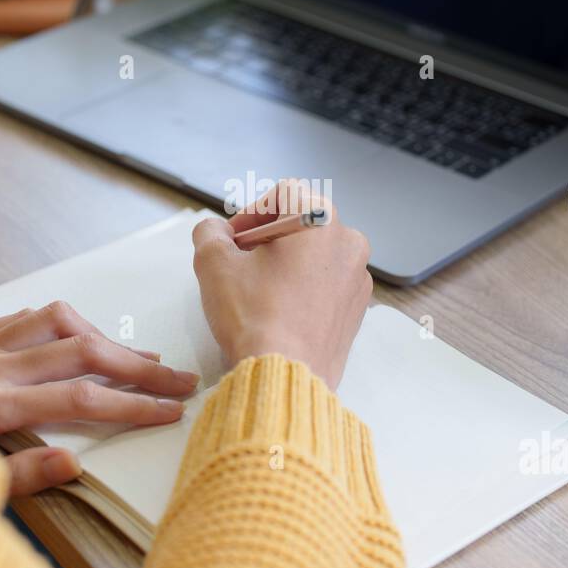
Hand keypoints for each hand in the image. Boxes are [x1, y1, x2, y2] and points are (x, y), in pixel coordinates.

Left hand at [0, 301, 198, 495]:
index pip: (81, 399)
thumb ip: (21, 476)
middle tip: (176, 377)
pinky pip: (19, 317)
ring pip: (54, 320)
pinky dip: (58, 325)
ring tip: (133, 357)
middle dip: (137, 365)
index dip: (132, 404)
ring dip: (102, 336)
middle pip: (81, 351)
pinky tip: (76, 338)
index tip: (168, 409)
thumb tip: (74, 465)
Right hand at [192, 181, 372, 388]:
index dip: (250, 213)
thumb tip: (215, 232)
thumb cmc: (255, 317)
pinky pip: (328, 284)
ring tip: (259, 290)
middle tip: (241, 262)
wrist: (285, 374)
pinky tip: (280, 310)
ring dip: (287, 263)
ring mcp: (357, 276)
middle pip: (302, 223)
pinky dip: (305, 288)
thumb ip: (209, 233)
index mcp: (319, 219)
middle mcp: (348, 241)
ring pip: (317, 254)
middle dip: (268, 238)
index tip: (233, 240)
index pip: (282, 194)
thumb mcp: (213, 264)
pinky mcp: (357, 308)